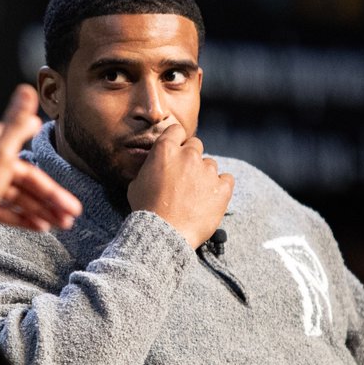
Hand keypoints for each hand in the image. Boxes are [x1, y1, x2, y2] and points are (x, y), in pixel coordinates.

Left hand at [0, 84, 81, 240]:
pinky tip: (39, 226)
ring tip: (61, 224)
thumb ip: (17, 123)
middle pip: (26, 181)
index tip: (69, 191)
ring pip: (17, 196)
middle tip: (70, 215)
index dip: (51, 181)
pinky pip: (5, 209)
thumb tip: (27, 90)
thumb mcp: (0, 151)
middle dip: (50, 200)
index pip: (30, 162)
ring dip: (40, 210)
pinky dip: (22, 216)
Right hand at [126, 122, 233, 247]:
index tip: (176, 151)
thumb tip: (153, 167)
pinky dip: (220, 187)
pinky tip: (210, 198)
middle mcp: (189, 155)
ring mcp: (207, 171)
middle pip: (196, 145)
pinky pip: (226, 179)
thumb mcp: (136, 184)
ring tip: (195, 194)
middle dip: (190, 158)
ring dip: (203, 174)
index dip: (176, 140)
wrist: (164, 234)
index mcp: (166, 150)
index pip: (176, 130)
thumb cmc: (146, 210)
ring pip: (210, 164)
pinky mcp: (222, 188)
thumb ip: (149, 169)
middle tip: (184, 177)